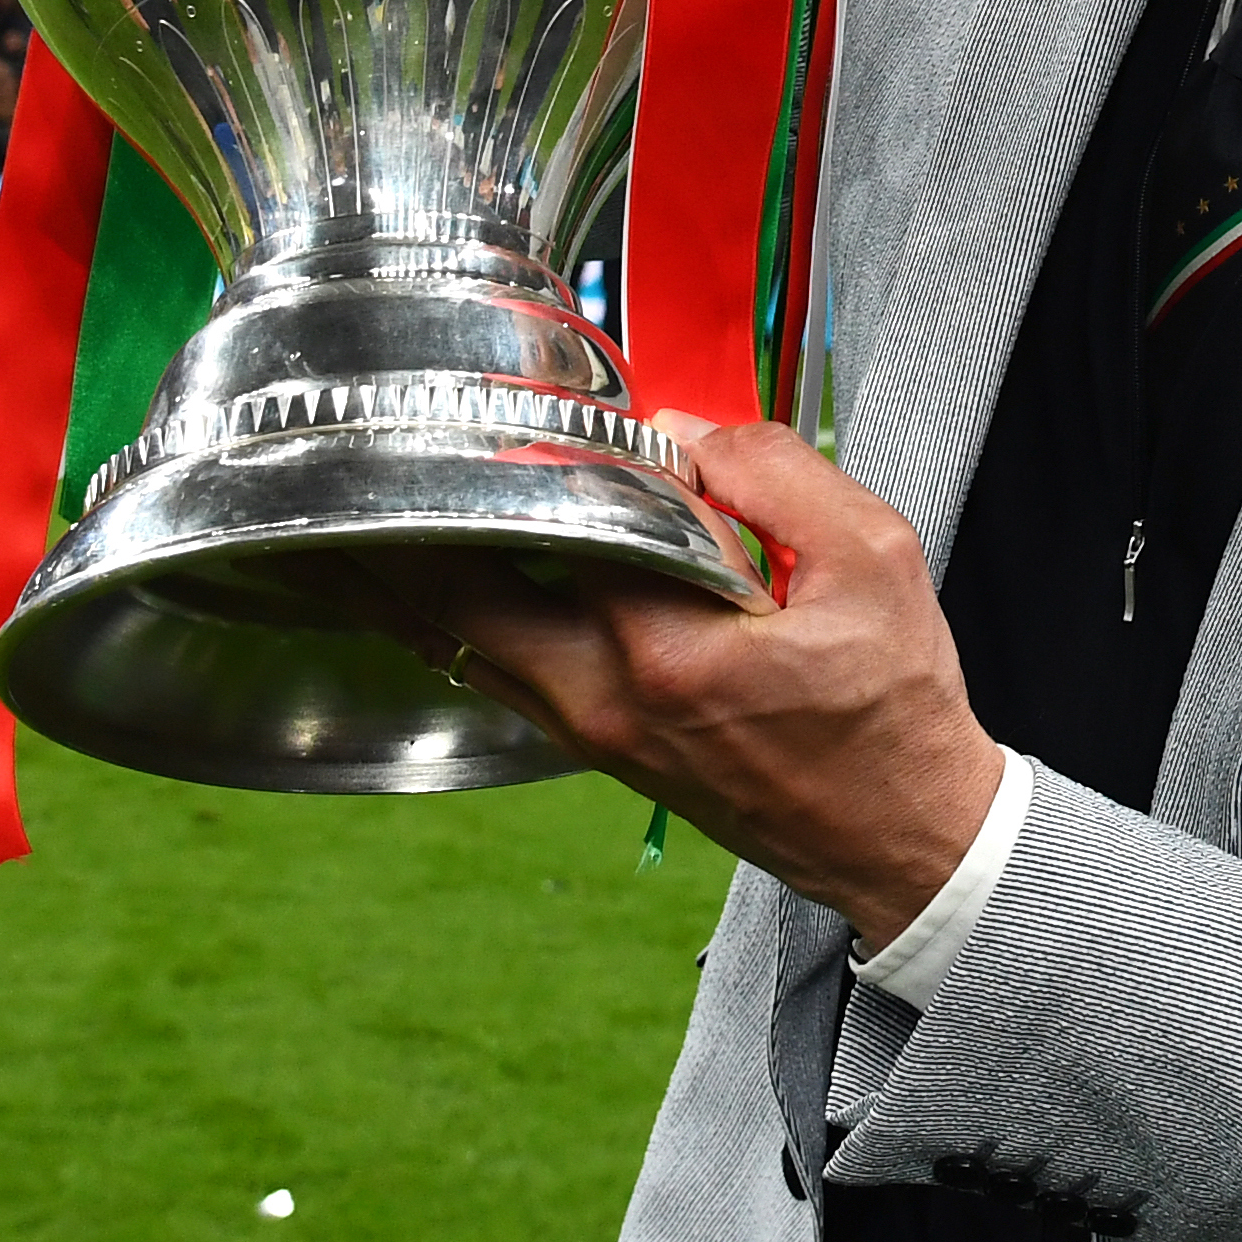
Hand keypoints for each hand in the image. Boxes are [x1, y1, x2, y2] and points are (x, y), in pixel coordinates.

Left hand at [350, 415, 1010, 951]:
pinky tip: (419, 588)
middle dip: (395, 537)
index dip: (508, 461)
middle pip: (459, 605)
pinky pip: (500, 675)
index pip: (552, 528)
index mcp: (667, 649)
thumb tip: (683, 429)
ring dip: (406, 585)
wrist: (903, 839)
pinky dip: (452, 626)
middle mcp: (604, 699)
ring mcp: (592, 734)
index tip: (464, 402)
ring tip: (338, 524)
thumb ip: (778, 475)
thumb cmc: (896, 706)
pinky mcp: (598, 750)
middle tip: (338, 464)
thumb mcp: (876, 561)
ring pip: (465, 648)